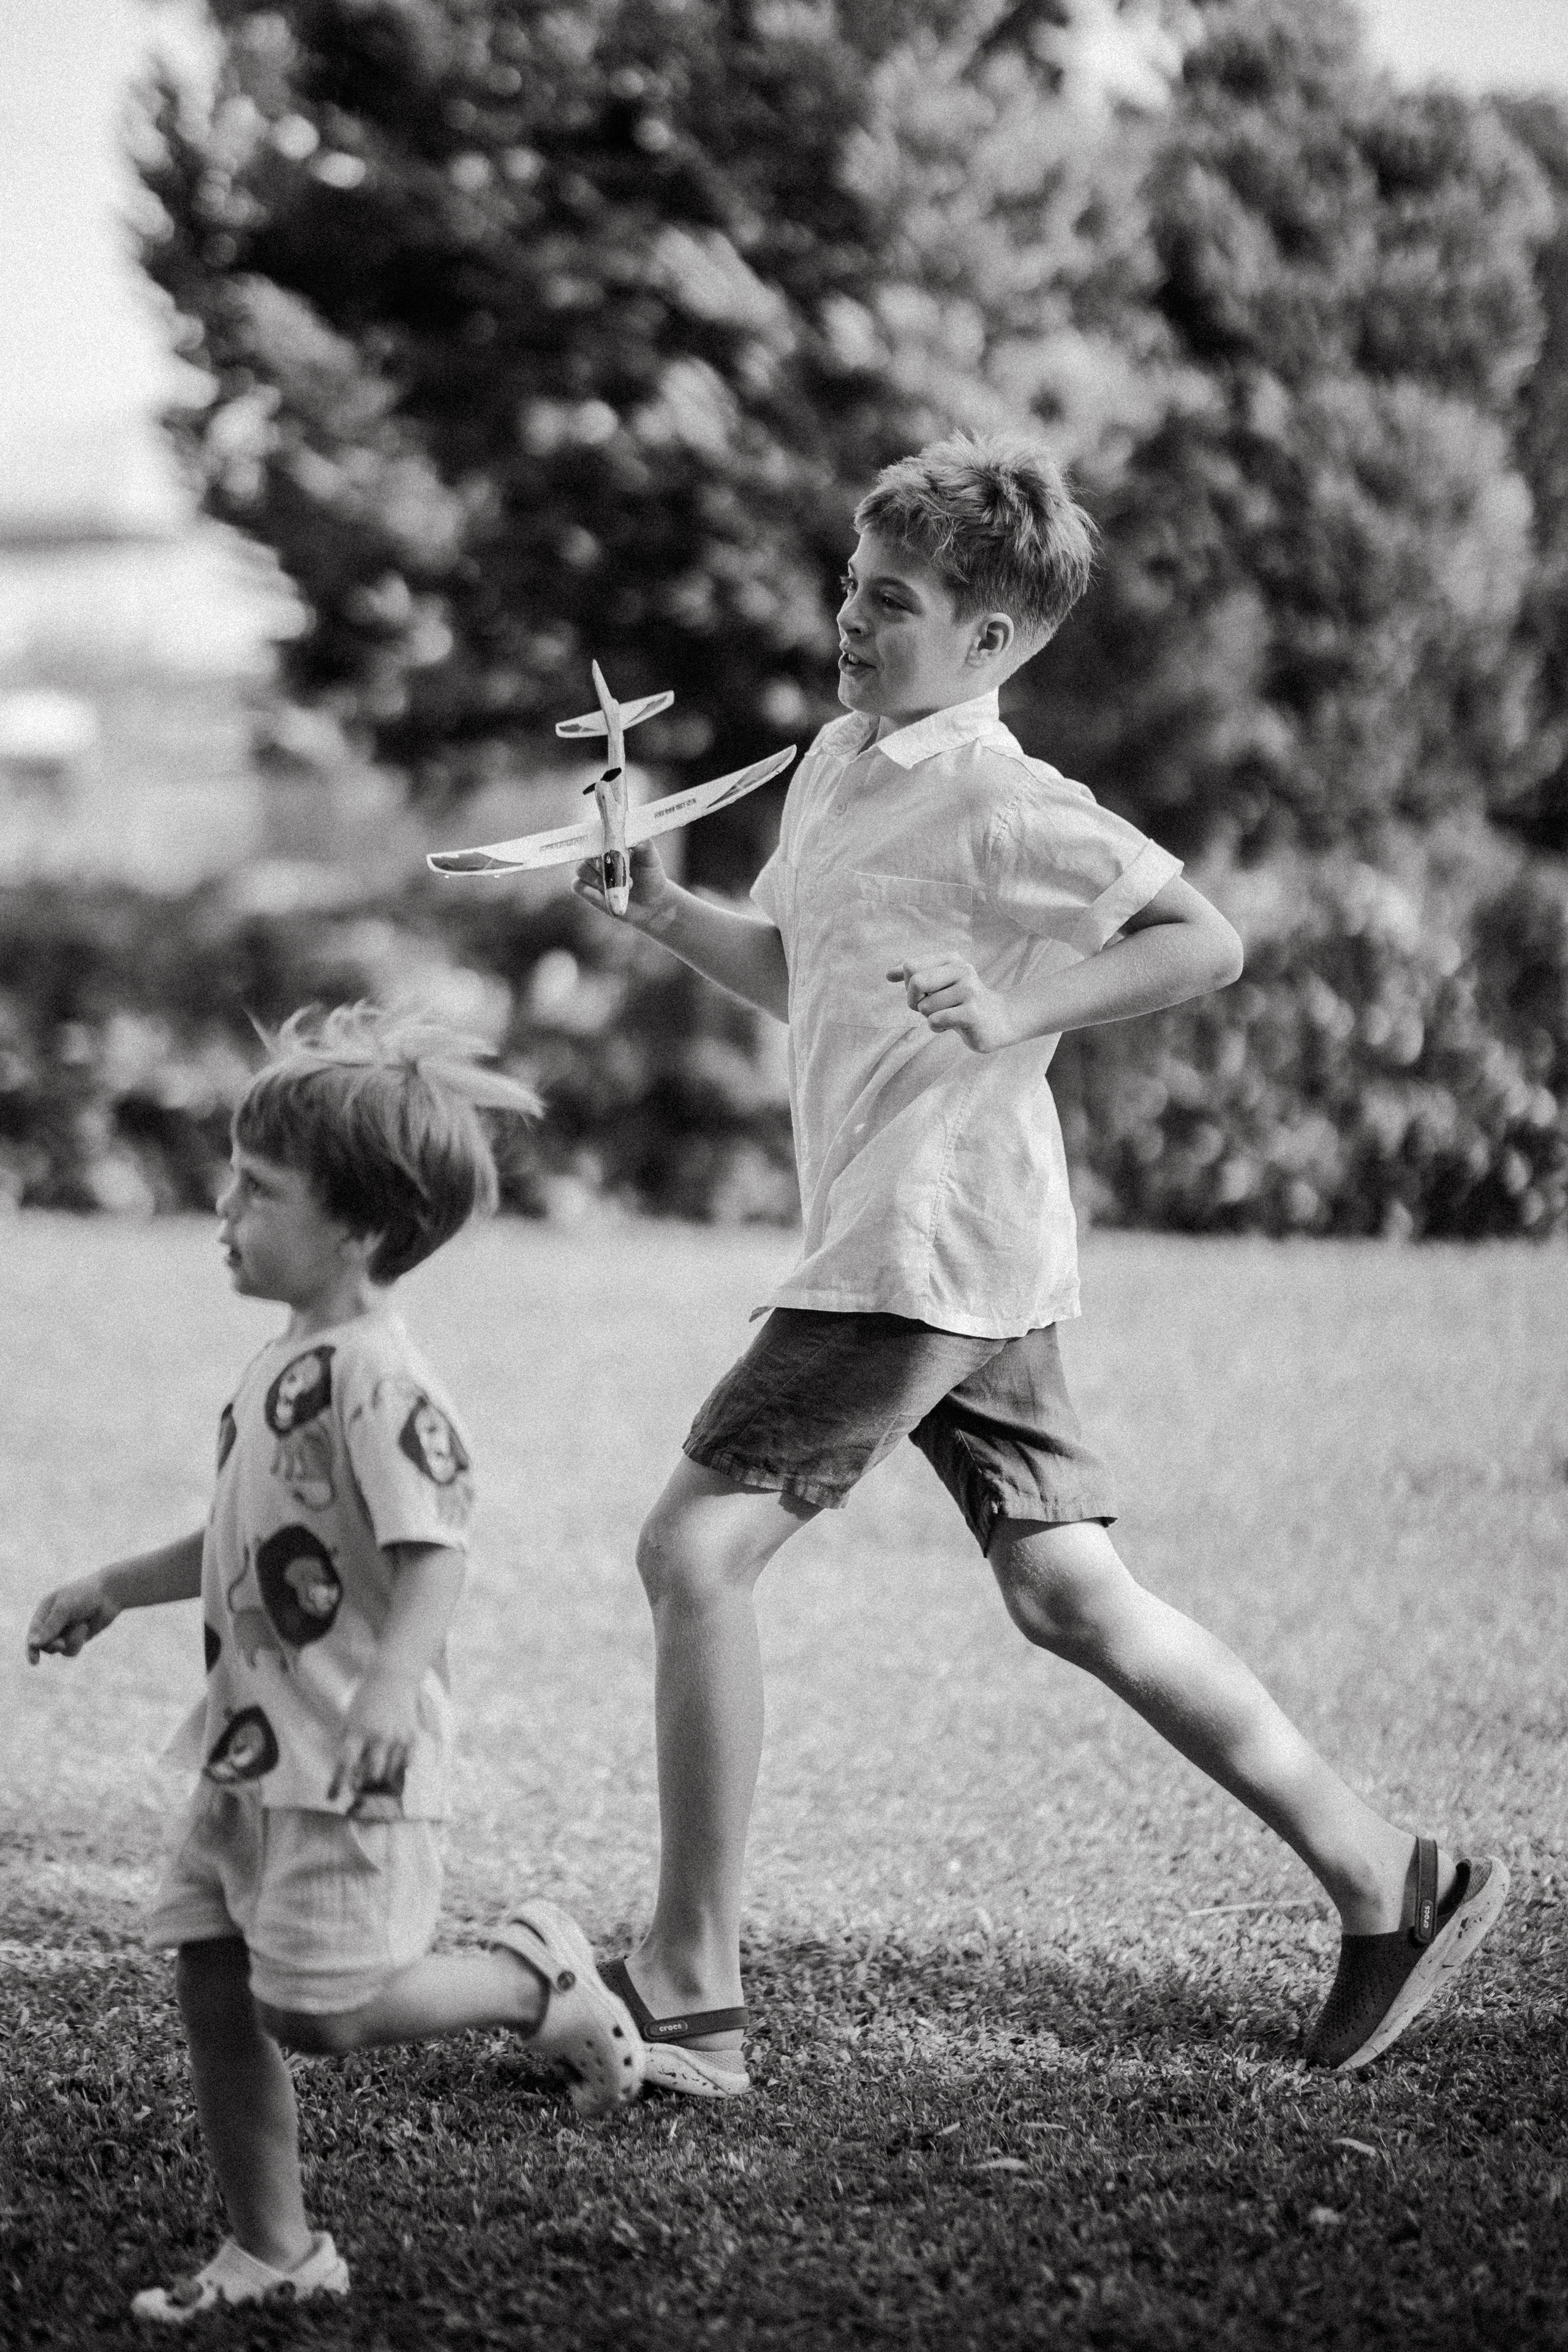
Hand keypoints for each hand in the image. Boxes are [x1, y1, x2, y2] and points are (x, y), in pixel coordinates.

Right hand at [26, 1573, 118, 1662]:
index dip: (32, 1648)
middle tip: (61, 1644)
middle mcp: (52, 1622)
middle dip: (53, 1645)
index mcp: (44, 1611)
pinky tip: (87, 1628)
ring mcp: (65, 1631)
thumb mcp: (65, 1608)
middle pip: (45, 1645)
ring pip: (60, 1650)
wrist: (110, 1594)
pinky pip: (71, 1650)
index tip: (35, 1661)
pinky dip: (79, 1641)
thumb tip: (33, 1644)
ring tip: (83, 1625)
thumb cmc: (85, 1595)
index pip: (33, 1633)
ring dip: (71, 1640)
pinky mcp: (77, 1638)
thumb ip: (50, 1627)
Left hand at [328, 1667, 420, 1805]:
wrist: (393, 1679)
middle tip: (358, 1785)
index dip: (337, 1783)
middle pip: (370, 1775)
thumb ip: (345, 1744)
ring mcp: (398, 1737)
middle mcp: (379, 1736)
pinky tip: (390, 1767)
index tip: (331, 1797)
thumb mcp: (348, 1719)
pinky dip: (396, 1772)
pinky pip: (405, 1767)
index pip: (345, 1763)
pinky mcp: (412, 1738)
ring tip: (375, 1777)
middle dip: (362, 1784)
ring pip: (388, 1774)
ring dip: (379, 1780)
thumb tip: (345, 1773)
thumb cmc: (366, 1701)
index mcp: (358, 1730)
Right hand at [570, 839, 674, 929]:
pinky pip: (577, 885)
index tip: (613, 853)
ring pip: (581, 869)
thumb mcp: (651, 859)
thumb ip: (644, 845)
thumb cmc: (650, 875)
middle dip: (603, 865)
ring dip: (601, 881)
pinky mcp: (585, 888)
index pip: (597, 834)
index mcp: (610, 840)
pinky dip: (591, 891)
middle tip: (623, 875)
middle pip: (586, 852)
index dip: (602, 844)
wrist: (650, 902)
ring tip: (622, 888)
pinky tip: (606, 897)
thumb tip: (636, 838)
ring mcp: (589, 870)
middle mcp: (596, 852)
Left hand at [889, 958, 1018, 1052]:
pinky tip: (950, 1026)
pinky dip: (936, 1027)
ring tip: (947, 1016)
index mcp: (952, 959)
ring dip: (929, 1017)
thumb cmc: (962, 1002)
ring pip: (926, 1007)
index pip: (911, 965)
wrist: (999, 1020)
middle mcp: (962, 970)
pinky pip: (936, 1021)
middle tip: (926, 1008)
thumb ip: (914, 976)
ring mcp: (969, 991)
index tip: (921, 993)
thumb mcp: (939, 984)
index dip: (908, 984)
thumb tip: (888, 974)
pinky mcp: (972, 1013)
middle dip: (913, 1001)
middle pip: (916, 981)